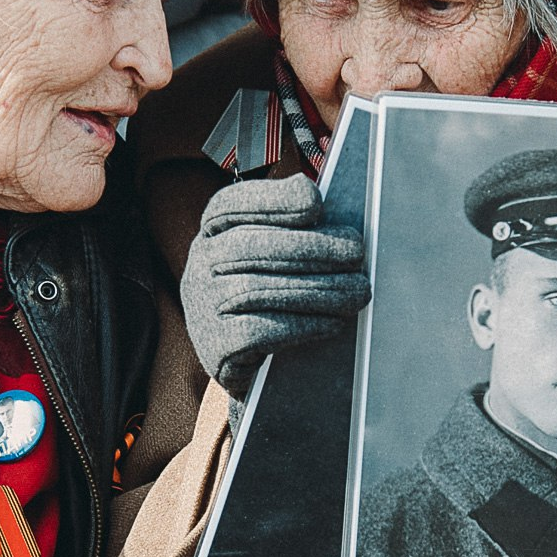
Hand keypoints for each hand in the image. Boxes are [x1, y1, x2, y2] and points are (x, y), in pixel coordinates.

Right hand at [181, 174, 369, 398]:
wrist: (236, 355)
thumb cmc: (263, 295)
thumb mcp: (266, 255)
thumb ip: (292, 232)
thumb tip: (339, 227)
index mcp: (211, 232)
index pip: (229, 205)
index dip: (271, 201)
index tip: (315, 204)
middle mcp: (199, 264)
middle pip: (248, 247)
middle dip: (309, 248)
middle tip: (355, 254)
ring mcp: (202, 305)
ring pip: (256, 291)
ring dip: (316, 290)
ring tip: (357, 292)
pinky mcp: (213, 346)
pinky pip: (257, 332)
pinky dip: (301, 325)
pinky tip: (332, 322)